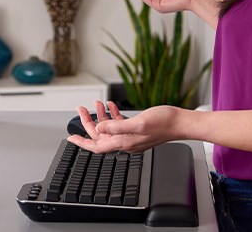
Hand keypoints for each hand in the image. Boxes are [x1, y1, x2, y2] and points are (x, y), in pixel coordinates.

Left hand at [67, 102, 181, 153]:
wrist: (180, 122)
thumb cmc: (164, 123)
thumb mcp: (138, 123)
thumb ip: (117, 127)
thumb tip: (100, 129)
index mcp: (124, 142)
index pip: (97, 146)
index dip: (82, 143)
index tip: (70, 138)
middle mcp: (126, 142)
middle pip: (100, 135)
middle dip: (89, 123)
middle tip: (81, 109)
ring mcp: (131, 136)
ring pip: (109, 128)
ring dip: (100, 116)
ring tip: (95, 104)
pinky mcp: (137, 129)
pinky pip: (119, 124)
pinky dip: (113, 115)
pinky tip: (110, 105)